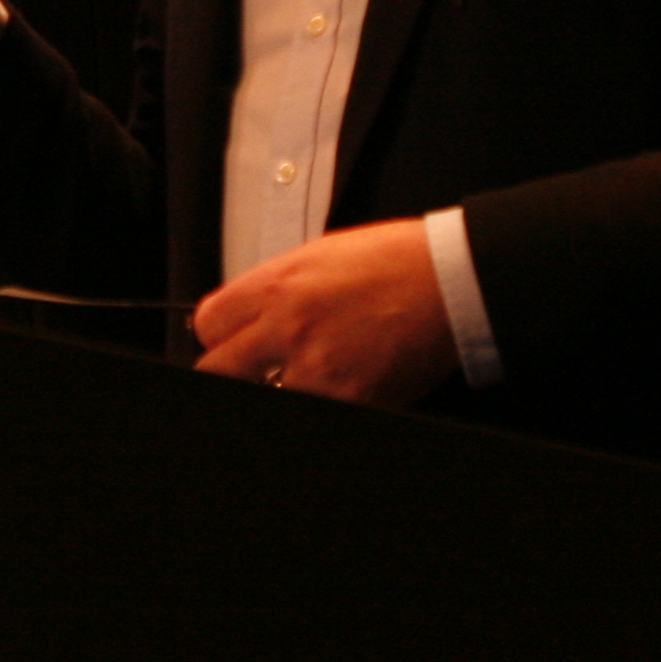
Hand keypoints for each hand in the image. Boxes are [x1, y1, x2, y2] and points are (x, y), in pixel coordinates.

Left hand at [190, 218, 456, 406]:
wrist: (451, 279)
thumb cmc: (397, 260)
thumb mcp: (321, 255)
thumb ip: (278, 287)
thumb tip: (254, 313)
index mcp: (277, 285)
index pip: (209, 324)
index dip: (220, 336)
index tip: (232, 341)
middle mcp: (287, 327)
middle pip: (220, 369)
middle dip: (236, 369)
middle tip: (258, 367)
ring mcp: (316, 367)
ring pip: (268, 394)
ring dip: (285, 385)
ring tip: (314, 369)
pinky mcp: (350, 397)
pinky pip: (316, 406)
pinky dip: (327, 396)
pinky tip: (345, 379)